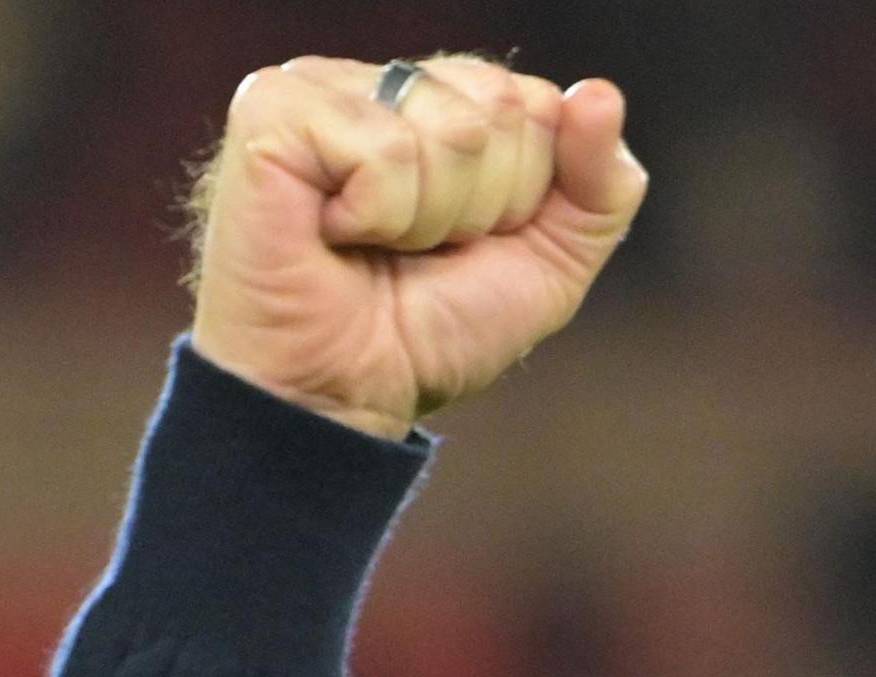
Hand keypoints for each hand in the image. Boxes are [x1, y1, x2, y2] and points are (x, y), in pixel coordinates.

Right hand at [183, 56, 646, 438]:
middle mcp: (384, 81)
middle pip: (501, 109)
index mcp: (444, 100)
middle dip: (479, 207)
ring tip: (372, 245)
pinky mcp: (273, 111)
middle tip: (415, 251)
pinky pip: (385, 149)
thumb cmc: (427, 332)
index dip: (521, 196)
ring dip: (426, 220)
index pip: (540, 105)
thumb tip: (602, 94)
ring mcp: (321, 85)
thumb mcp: (550, 265)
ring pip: (450, 129)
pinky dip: (377, 216)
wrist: (343, 397)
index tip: (464, 244)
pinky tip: (333, 233)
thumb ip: (602, 185)